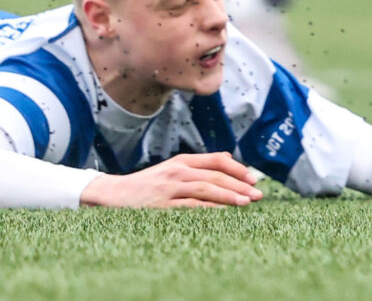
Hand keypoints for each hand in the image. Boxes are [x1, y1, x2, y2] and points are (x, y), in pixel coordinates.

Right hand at [80, 152, 262, 208]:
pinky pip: (192, 206)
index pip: (216, 159)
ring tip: (246, 202)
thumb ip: (197, 167)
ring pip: (207, 189)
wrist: (115, 194)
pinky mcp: (163, 205)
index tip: (253, 179)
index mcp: (182, 160)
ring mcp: (170, 187)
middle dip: (239, 184)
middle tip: (257, 194)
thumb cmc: (147, 185)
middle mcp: (178, 170)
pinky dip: (210, 209)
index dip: (237, 168)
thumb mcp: (172, 170)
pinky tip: (224, 213)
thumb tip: (228, 162)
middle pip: (215, 175)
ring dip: (229, 196)